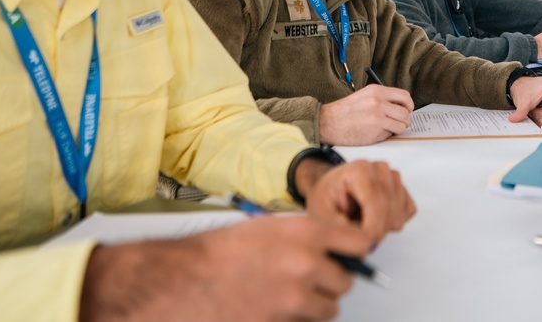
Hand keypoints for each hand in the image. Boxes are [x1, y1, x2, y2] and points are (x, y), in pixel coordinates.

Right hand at [79, 215, 373, 321]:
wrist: (181, 281)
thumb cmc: (218, 253)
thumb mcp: (268, 228)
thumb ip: (306, 237)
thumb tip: (334, 247)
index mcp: (307, 233)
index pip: (360, 243)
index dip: (357, 251)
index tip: (354, 255)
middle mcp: (307, 264)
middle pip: (346, 281)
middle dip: (330, 282)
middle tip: (311, 279)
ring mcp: (295, 299)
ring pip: (329, 309)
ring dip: (315, 305)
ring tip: (288, 296)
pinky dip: (295, 320)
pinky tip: (274, 309)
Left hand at [300, 159, 416, 244]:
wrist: (332, 189)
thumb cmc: (327, 198)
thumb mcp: (321, 215)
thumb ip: (338, 228)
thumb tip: (361, 240)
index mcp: (359, 170)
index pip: (377, 204)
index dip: (373, 230)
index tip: (364, 247)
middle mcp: (379, 169)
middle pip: (389, 211)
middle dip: (376, 233)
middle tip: (357, 239)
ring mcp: (393, 177)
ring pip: (398, 215)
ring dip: (382, 228)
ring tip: (361, 222)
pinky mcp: (402, 188)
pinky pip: (407, 212)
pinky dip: (392, 222)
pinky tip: (374, 218)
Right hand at [319, 85, 413, 145]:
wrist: (328, 122)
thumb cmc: (344, 111)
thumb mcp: (364, 96)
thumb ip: (382, 98)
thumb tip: (400, 106)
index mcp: (377, 91)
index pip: (405, 96)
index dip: (409, 105)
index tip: (406, 110)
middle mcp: (378, 102)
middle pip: (406, 112)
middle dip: (405, 120)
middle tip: (399, 123)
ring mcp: (378, 117)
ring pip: (402, 124)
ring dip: (398, 128)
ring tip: (388, 128)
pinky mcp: (375, 131)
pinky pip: (392, 134)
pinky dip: (388, 135)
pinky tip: (378, 132)